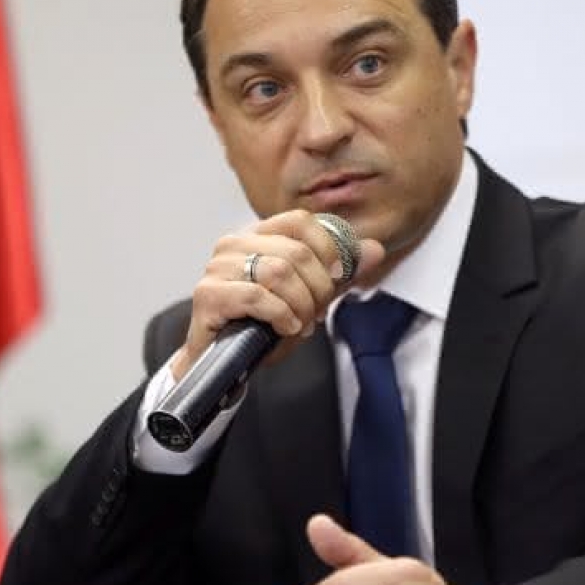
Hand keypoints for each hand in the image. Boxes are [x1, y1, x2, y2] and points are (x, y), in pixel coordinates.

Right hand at [172, 210, 384, 379]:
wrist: (225, 363)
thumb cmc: (262, 326)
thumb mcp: (309, 297)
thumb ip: (339, 273)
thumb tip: (374, 248)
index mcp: (258, 236)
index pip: (300, 221)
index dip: (328, 247)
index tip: (337, 275)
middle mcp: (234, 244)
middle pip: (296, 251)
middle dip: (318, 288)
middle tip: (317, 312)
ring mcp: (218, 268)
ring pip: (279, 272)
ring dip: (301, 304)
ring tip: (300, 323)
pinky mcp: (209, 294)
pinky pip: (257, 296)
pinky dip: (281, 315)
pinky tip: (285, 328)